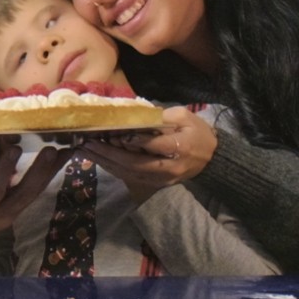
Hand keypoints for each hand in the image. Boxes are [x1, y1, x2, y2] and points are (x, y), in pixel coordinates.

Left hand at [81, 105, 217, 191]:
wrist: (212, 158)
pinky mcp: (156, 183)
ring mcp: (162, 178)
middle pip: (135, 163)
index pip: (153, 146)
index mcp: (180, 147)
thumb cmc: (198, 133)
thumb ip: (164, 116)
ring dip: (106, 162)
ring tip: (86, 151)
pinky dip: (113, 168)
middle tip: (88, 143)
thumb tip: (138, 115)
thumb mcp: (186, 117)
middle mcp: (170, 166)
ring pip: (129, 173)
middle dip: (109, 153)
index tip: (113, 133)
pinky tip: (99, 159)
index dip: (132, 141)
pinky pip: (131, 177)